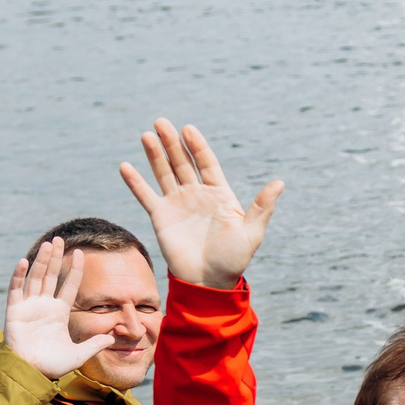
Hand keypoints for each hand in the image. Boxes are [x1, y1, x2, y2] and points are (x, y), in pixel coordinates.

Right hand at [0, 238, 112, 380]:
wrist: (31, 373)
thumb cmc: (53, 365)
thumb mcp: (79, 354)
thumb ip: (95, 344)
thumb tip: (113, 336)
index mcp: (59, 312)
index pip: (69, 285)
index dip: (74, 270)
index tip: (81, 253)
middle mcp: (44, 305)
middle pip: (51, 276)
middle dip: (56, 258)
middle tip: (60, 239)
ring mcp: (29, 306)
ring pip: (36, 278)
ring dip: (41, 261)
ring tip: (48, 244)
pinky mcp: (14, 311)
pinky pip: (16, 289)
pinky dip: (19, 276)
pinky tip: (24, 262)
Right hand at [119, 118, 283, 289]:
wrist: (210, 282)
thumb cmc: (234, 259)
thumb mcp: (252, 233)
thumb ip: (262, 207)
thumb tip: (279, 182)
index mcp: (218, 194)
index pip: (206, 163)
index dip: (197, 146)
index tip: (188, 130)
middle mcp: (197, 194)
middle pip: (182, 162)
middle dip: (172, 142)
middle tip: (161, 122)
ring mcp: (177, 203)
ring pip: (164, 173)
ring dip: (155, 154)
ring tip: (147, 135)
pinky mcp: (161, 217)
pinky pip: (146, 196)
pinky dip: (135, 182)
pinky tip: (125, 167)